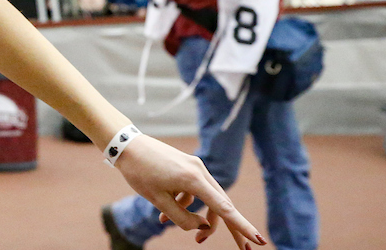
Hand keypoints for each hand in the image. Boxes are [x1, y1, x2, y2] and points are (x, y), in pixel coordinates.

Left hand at [115, 136, 264, 247]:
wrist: (126, 144)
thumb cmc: (140, 172)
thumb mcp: (158, 200)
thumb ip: (183, 218)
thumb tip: (202, 228)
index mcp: (194, 179)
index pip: (224, 209)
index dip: (242, 227)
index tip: (259, 240)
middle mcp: (200, 171)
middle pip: (222, 205)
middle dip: (230, 228)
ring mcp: (195, 167)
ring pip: (207, 199)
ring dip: (193, 215)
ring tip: (164, 221)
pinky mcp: (188, 166)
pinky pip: (194, 191)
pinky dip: (184, 203)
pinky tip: (161, 212)